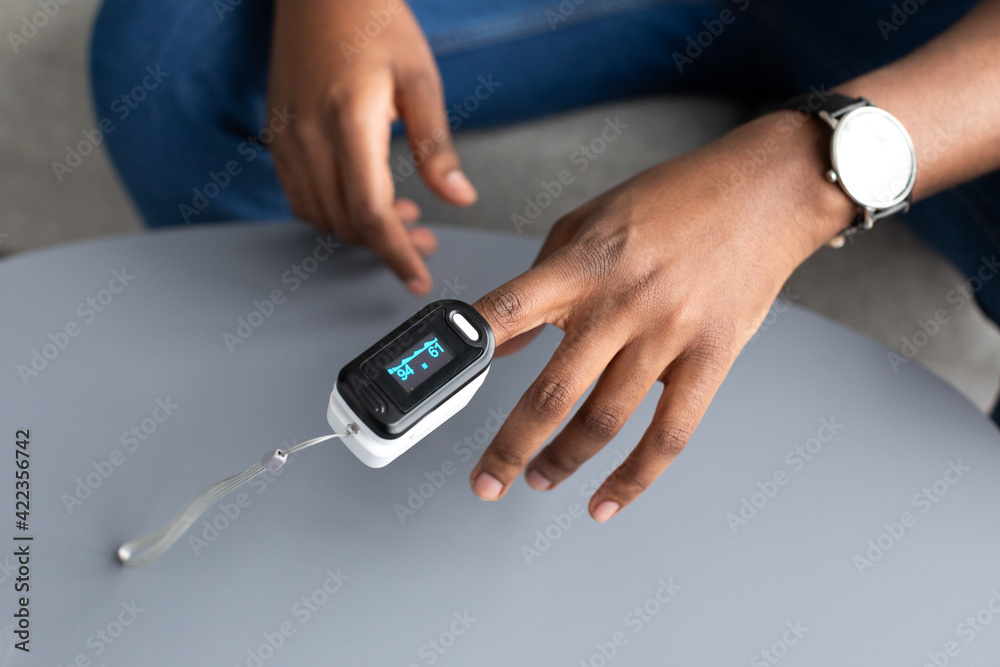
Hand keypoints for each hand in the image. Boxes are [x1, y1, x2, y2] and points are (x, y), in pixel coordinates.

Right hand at [266, 0, 476, 294]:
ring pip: (321, 216)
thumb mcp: (420, 79)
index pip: (369, 211)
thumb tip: (459, 197)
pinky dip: (334, 213)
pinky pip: (301, 196)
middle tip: (424, 242)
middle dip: (386, 245)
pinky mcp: (277, 136)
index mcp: (349, 122)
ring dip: (361, 231)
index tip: (416, 279)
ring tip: (403, 220)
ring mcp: (286, 139)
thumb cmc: (372, 20)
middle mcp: (309, 137)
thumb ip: (436, 146)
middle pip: (345, 221)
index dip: (394, 253)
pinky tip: (366, 200)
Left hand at [468, 111, 853, 520]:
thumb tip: (506, 341)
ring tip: (540, 479)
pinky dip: (633, 479)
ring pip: (603, 422)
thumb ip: (541, 281)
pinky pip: (668, 436)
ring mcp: (667, 334)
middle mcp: (619, 303)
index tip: (437, 390)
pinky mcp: (710, 359)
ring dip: (563, 463)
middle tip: (486, 481)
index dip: (467, 353)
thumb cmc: (672, 203)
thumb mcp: (588, 223)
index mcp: (580, 266)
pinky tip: (607, 499)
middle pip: (552, 393)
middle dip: (510, 449)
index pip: (506, 313)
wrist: (761, 193)